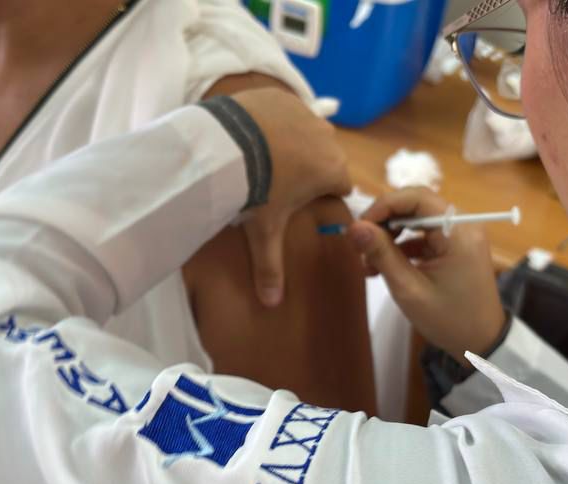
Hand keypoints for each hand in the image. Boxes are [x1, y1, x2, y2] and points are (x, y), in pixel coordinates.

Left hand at [231, 88, 351, 305]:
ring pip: (307, 132)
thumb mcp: (264, 230)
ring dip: (293, 141)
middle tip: (277, 179)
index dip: (321, 195)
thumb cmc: (255, 189)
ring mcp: (307, 113)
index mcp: (333, 171)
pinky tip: (253, 132)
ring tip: (263, 154)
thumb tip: (271, 303)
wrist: (227, 144)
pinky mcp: (284, 96)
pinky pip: (285, 110)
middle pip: (325, 157)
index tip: (299, 200)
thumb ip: (270, 266)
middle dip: (308, 167)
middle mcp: (329, 139)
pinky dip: (274, 119)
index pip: (340, 187)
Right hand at [350, 187, 506, 360]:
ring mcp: (461, 235)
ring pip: (417, 220)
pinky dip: (403, 247)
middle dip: (385, 222)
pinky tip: (384, 267)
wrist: (482, 343)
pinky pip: (424, 235)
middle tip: (360, 246)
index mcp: (459, 232)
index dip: (384, 205)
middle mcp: (464, 225)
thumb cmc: (448, 320)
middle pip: (416, 205)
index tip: (359, 226)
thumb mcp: (409, 289)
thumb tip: (353, 226)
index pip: (417, 197)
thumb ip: (381, 254)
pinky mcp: (456, 247)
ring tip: (369, 263)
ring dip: (390, 236)